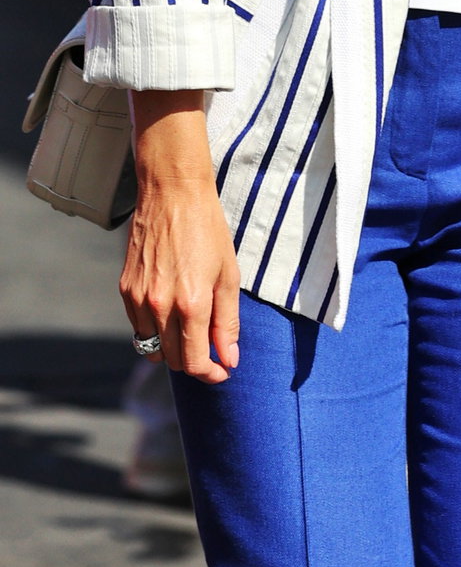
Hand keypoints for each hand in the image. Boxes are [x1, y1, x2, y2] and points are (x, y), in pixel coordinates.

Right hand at [120, 94, 239, 381]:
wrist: (173, 193)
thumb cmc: (207, 229)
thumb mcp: (228, 274)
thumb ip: (227, 321)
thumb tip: (229, 359)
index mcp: (190, 303)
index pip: (194, 361)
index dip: (210, 373)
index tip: (222, 371)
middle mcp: (159, 306)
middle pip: (171, 359)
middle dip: (194, 362)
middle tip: (212, 352)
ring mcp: (137, 298)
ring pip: (151, 347)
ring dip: (172, 349)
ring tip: (192, 333)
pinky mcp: (124, 289)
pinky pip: (137, 326)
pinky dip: (154, 331)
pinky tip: (172, 315)